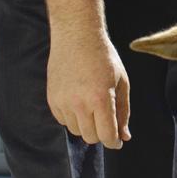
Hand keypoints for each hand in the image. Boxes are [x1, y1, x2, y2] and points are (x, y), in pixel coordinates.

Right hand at [46, 30, 130, 148]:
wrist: (77, 36)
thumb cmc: (104, 58)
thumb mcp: (122, 83)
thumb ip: (123, 112)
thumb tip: (124, 136)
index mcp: (101, 99)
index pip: (106, 136)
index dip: (114, 141)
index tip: (117, 140)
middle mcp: (79, 103)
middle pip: (91, 137)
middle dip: (101, 133)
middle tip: (107, 119)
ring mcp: (63, 102)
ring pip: (76, 130)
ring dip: (86, 125)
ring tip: (92, 106)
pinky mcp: (52, 99)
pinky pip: (63, 120)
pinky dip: (72, 117)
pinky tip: (79, 101)